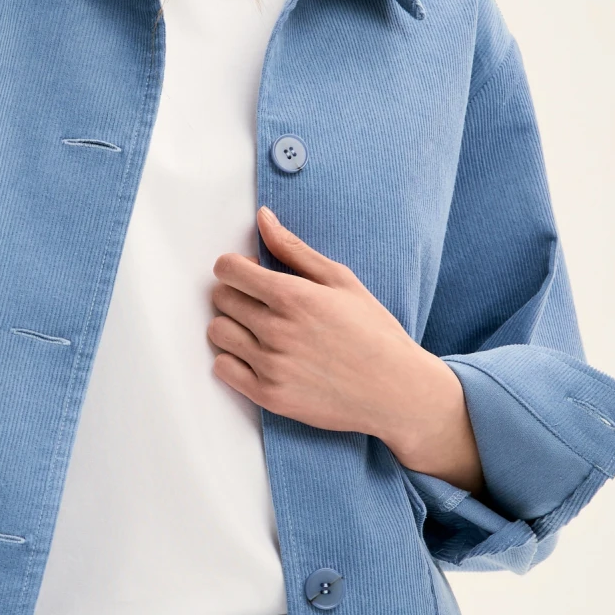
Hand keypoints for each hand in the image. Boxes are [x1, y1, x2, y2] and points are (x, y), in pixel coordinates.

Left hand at [209, 207, 483, 490]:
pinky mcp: (268, 395)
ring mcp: (270, 365)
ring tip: (259, 331)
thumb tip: (263, 219)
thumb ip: (294, 249)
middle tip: (262, 304)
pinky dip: (233, 360)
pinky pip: (222, 369)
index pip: (227, 269)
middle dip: (236, 294)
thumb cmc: (373, 332)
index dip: (235, 267)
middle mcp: (276, 330)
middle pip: (221, 298)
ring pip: (217, 332)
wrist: (396, 390)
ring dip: (232, 326)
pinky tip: (258, 357)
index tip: (249, 275)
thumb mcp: (341, 280)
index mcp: (293, 296)